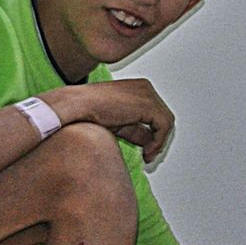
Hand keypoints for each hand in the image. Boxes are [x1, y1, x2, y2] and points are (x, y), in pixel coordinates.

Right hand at [43, 78, 174, 162]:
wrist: (78, 106)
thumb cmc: (91, 112)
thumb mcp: (120, 123)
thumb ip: (136, 130)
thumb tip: (149, 142)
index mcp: (139, 88)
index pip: (156, 112)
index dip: (155, 134)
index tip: (147, 150)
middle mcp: (146, 88)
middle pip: (164, 117)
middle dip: (159, 139)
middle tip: (149, 156)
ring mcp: (147, 94)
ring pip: (167, 122)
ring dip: (159, 142)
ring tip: (148, 156)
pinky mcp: (147, 104)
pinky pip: (163, 126)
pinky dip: (158, 142)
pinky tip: (146, 152)